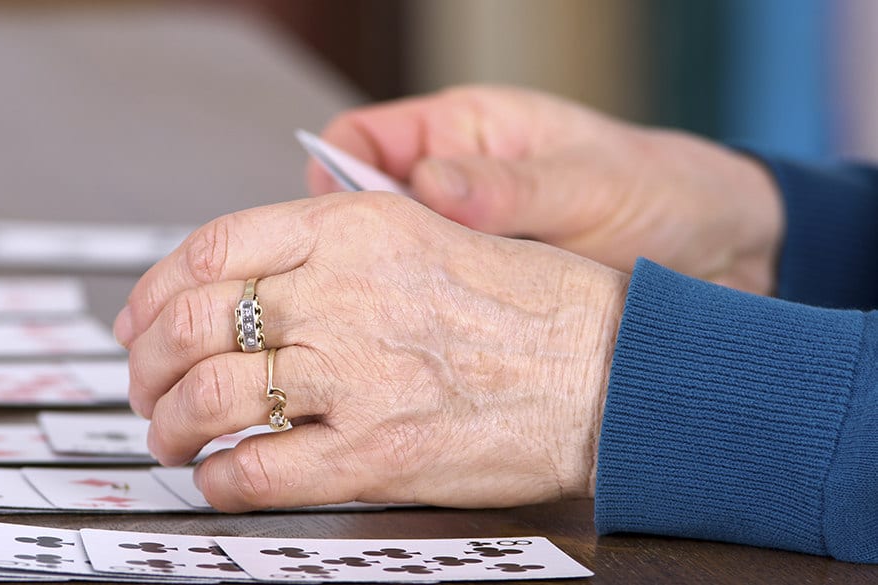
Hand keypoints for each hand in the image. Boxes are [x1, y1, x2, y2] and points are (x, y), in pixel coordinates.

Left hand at [114, 192, 628, 511]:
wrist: (607, 369)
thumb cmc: (527, 304)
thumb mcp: (424, 233)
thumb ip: (332, 248)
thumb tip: (240, 286)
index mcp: (354, 229)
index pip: (213, 248)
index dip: (155, 290)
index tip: (139, 320)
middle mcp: (343, 293)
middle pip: (196, 323)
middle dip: (149, 364)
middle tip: (145, 388)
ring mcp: (356, 373)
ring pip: (212, 396)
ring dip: (171, 424)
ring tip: (171, 437)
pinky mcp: (374, 451)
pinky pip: (258, 469)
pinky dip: (220, 477)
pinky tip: (221, 476)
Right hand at [307, 86, 782, 294]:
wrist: (726, 262)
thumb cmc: (660, 193)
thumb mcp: (588, 182)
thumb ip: (511, 188)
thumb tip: (433, 186)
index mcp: (463, 135)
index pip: (363, 140)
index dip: (335, 172)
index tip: (335, 216)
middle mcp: (450, 195)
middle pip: (360, 215)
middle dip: (350, 251)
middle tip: (356, 289)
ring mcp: (461, 255)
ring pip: (388, 274)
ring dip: (387, 301)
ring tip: (397, 330)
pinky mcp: (478, 308)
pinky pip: (430, 318)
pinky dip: (425, 336)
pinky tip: (434, 356)